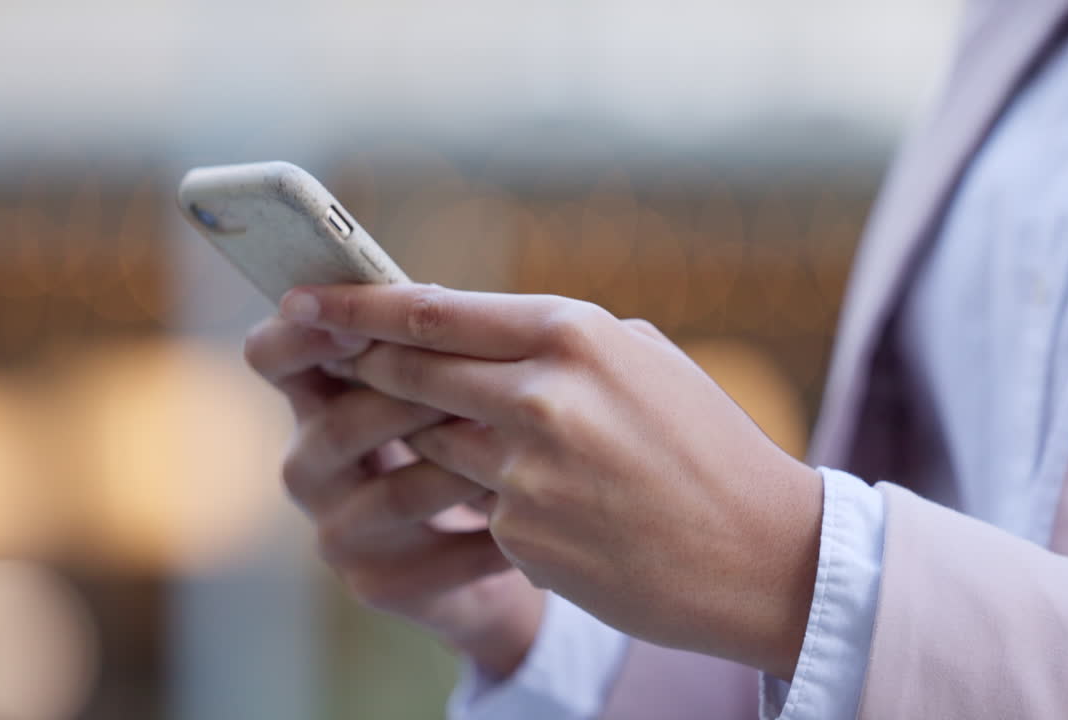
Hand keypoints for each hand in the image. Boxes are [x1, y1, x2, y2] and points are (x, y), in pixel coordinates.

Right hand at [243, 314, 544, 677]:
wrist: (492, 547)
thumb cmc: (463, 439)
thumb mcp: (438, 385)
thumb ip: (424, 348)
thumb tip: (440, 301)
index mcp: (315, 398)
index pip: (271, 355)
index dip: (300, 335)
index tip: (352, 322)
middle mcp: (309, 466)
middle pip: (340, 423)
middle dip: (415, 397)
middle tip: (482, 379)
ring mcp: (338, 531)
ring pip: (398, 491)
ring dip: (466, 463)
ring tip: (525, 442)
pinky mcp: (380, 584)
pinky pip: (444, 554)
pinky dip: (498, 530)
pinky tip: (539, 510)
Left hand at [283, 283, 823, 678]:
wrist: (762, 552)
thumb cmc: (707, 445)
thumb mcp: (643, 360)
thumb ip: (557, 342)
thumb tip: (477, 332)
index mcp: (573, 335)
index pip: (433, 312)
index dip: (357, 306)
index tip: (306, 300)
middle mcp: (540, 397)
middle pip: (410, 371)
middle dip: (364, 364)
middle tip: (326, 353)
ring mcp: (524, 472)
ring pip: (428, 440)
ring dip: (433, 436)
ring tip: (490, 439)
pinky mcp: (521, 534)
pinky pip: (471, 504)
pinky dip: (485, 497)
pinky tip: (549, 503)